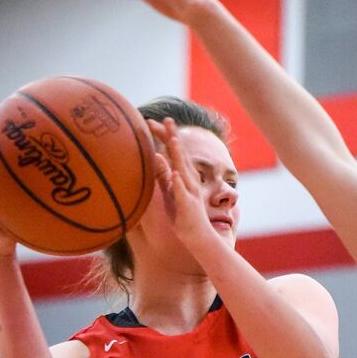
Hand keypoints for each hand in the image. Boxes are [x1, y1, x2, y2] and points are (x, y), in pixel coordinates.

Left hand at [149, 118, 216, 251]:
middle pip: (181, 155)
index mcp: (184, 178)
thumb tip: (156, 158)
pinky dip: (179, 183)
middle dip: (173, 137)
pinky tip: (175, 173)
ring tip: (172, 139)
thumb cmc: (184, 218)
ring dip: (178, 155)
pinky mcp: (188, 207)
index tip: (158, 121)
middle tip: (166, 119)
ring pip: (183, 170)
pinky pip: (183, 194)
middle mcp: (189, 182)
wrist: (200, 239)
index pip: (176, 153)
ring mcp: (190, 193)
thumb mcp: (171, 193)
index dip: (168, 137)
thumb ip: (164, 177)